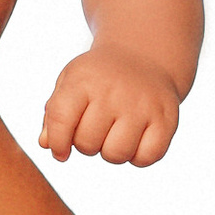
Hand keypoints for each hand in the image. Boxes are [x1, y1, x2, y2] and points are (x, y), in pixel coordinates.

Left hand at [41, 47, 180, 168]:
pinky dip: (138, 157)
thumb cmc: (98, 79)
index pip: (60, 120)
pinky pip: (146, 157)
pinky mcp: (167, 118)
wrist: (144, 57)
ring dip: (112, 152)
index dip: (57, 143)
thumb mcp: (71, 84)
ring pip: (116, 154)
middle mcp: (114, 91)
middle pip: (88, 144)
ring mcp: (143, 105)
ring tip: (114, 134)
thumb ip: (54, 114)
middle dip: (87, 145)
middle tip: (96, 130)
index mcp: (84, 80)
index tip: (61, 151)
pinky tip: (135, 139)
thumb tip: (47, 144)